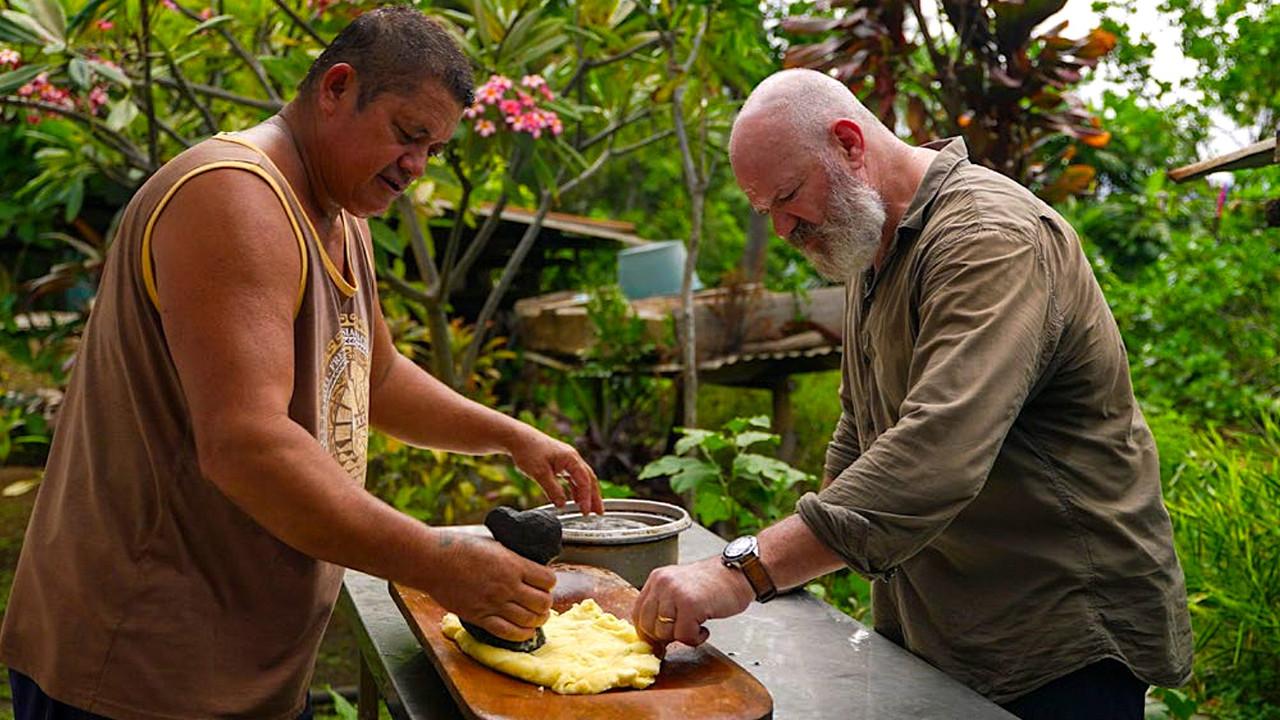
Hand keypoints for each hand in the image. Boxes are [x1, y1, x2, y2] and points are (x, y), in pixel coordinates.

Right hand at [427, 530, 555, 642]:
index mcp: (513, 564)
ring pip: (529, 620)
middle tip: (542, 602)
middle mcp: (508, 585)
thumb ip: (512, 558)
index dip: (549, 583)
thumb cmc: (460, 547)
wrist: (433, 560)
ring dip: (538, 620)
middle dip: (546, 604)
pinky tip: (525, 631)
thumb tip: (526, 565)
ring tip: (537, 618)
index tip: (545, 584)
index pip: (548, 580)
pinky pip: (509, 632)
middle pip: (543, 603)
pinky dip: (522, 634)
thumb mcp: (494, 544)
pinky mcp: (480, 617)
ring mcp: (494, 603)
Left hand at [506, 425, 602, 513]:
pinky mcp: (561, 463)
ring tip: (589, 509)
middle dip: (595, 497)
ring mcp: (567, 460)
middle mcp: (572, 458)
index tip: (586, 512)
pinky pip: (573, 478)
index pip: (584, 481)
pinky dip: (576, 489)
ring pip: (582, 479)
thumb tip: (562, 505)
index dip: (587, 498)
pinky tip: (575, 499)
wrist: (518, 438)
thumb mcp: (539, 473)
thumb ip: (552, 490)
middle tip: (599, 512)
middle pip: (589, 479)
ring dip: (586, 494)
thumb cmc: (528, 451)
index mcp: (571, 458)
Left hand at [633, 556, 754, 647]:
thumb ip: (664, 605)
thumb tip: (651, 638)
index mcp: (657, 579)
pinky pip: (684, 636)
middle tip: (683, 632)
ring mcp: (675, 593)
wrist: (740, 573)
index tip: (658, 643)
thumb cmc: (714, 584)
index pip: (638, 613)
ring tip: (697, 626)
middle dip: (665, 637)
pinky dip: (695, 639)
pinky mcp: (691, 605)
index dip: (647, 632)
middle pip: (648, 626)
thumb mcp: (680, 587)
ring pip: (664, 633)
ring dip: (682, 637)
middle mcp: (662, 583)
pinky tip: (705, 629)